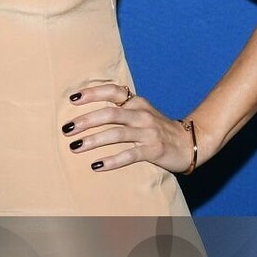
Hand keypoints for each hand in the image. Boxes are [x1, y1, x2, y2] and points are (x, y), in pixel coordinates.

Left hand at [59, 81, 197, 173]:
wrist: (190, 143)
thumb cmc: (157, 129)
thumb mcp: (141, 113)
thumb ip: (120, 108)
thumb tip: (87, 110)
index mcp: (137, 102)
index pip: (113, 91)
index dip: (92, 93)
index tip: (73, 99)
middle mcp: (142, 114)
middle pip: (110, 113)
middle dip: (86, 120)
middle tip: (66, 129)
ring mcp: (148, 132)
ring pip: (117, 134)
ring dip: (93, 140)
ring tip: (74, 147)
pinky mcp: (154, 150)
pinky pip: (129, 155)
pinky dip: (112, 160)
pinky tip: (96, 165)